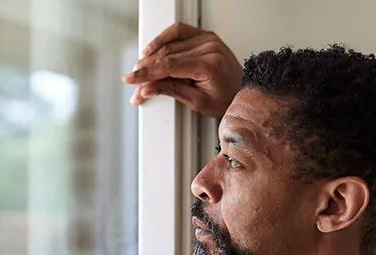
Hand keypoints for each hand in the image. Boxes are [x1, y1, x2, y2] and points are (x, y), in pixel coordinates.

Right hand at [122, 22, 242, 117]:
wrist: (243, 92)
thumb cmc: (226, 99)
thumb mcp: (198, 103)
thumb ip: (172, 92)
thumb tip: (148, 88)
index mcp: (209, 65)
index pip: (169, 65)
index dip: (147, 73)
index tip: (132, 79)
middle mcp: (209, 47)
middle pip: (167, 54)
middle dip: (147, 69)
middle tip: (134, 81)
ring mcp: (208, 39)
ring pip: (170, 42)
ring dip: (152, 54)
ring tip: (141, 67)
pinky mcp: (206, 36)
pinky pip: (179, 31)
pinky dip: (163, 38)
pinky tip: (153, 49)